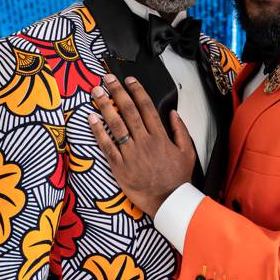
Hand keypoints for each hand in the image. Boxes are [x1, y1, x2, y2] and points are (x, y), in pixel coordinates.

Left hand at [88, 74, 194, 216]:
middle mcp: (145, 141)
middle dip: (117, 92)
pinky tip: (91, 118)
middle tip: (107, 79)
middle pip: (128, 111)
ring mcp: (131, 153)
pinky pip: (106, 145)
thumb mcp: (188, 152)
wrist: (168, 200)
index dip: (137, 91)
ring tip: (96, 92)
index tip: (128, 80)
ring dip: (104, 106)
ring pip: (115, 125)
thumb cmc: (178, 178)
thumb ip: (180, 130)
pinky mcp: (119, 166)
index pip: (147, 108)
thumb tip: (172, 113)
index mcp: (161, 137)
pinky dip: (98, 131)